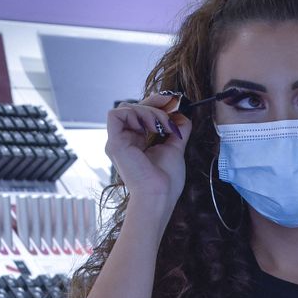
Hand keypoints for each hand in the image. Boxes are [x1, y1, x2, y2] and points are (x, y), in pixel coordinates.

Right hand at [107, 93, 191, 219]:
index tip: (172, 102)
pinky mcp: (114, 142)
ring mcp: (117, 141)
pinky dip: (135, 113)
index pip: (140, 114)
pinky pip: (116, 114)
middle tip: (170, 110)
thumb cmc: (166, 180)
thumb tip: (183, 115)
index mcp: (136, 142)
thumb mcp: (175, 148)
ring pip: (126, 108)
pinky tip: (150, 125)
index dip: (155, 104)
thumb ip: (178, 130)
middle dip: (154, 104)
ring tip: (162, 125)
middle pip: (133, 107)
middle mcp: (124, 140)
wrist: (159, 194)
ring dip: (148, 111)